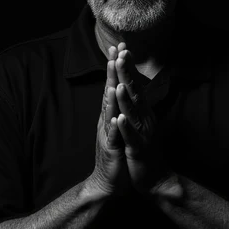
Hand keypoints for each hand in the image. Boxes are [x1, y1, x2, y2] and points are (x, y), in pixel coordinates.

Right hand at [86, 42, 131, 199]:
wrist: (108, 181)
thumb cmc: (116, 154)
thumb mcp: (119, 127)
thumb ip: (118, 109)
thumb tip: (121, 90)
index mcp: (111, 114)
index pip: (113, 85)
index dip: (116, 67)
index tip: (120, 47)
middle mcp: (107, 120)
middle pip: (108, 92)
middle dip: (111, 73)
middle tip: (114, 53)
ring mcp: (107, 134)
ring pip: (108, 113)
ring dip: (110, 97)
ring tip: (112, 81)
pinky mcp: (110, 149)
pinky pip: (113, 137)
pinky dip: (115, 127)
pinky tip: (116, 118)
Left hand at [114, 49, 177, 196]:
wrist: (157, 178)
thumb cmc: (147, 150)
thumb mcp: (142, 124)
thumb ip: (139, 106)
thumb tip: (134, 86)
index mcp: (144, 113)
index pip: (135, 85)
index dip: (128, 68)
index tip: (122, 49)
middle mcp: (145, 119)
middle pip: (135, 93)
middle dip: (126, 75)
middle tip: (120, 55)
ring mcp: (143, 134)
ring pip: (133, 114)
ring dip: (126, 99)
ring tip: (119, 84)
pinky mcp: (138, 149)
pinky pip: (131, 137)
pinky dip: (125, 127)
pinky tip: (119, 118)